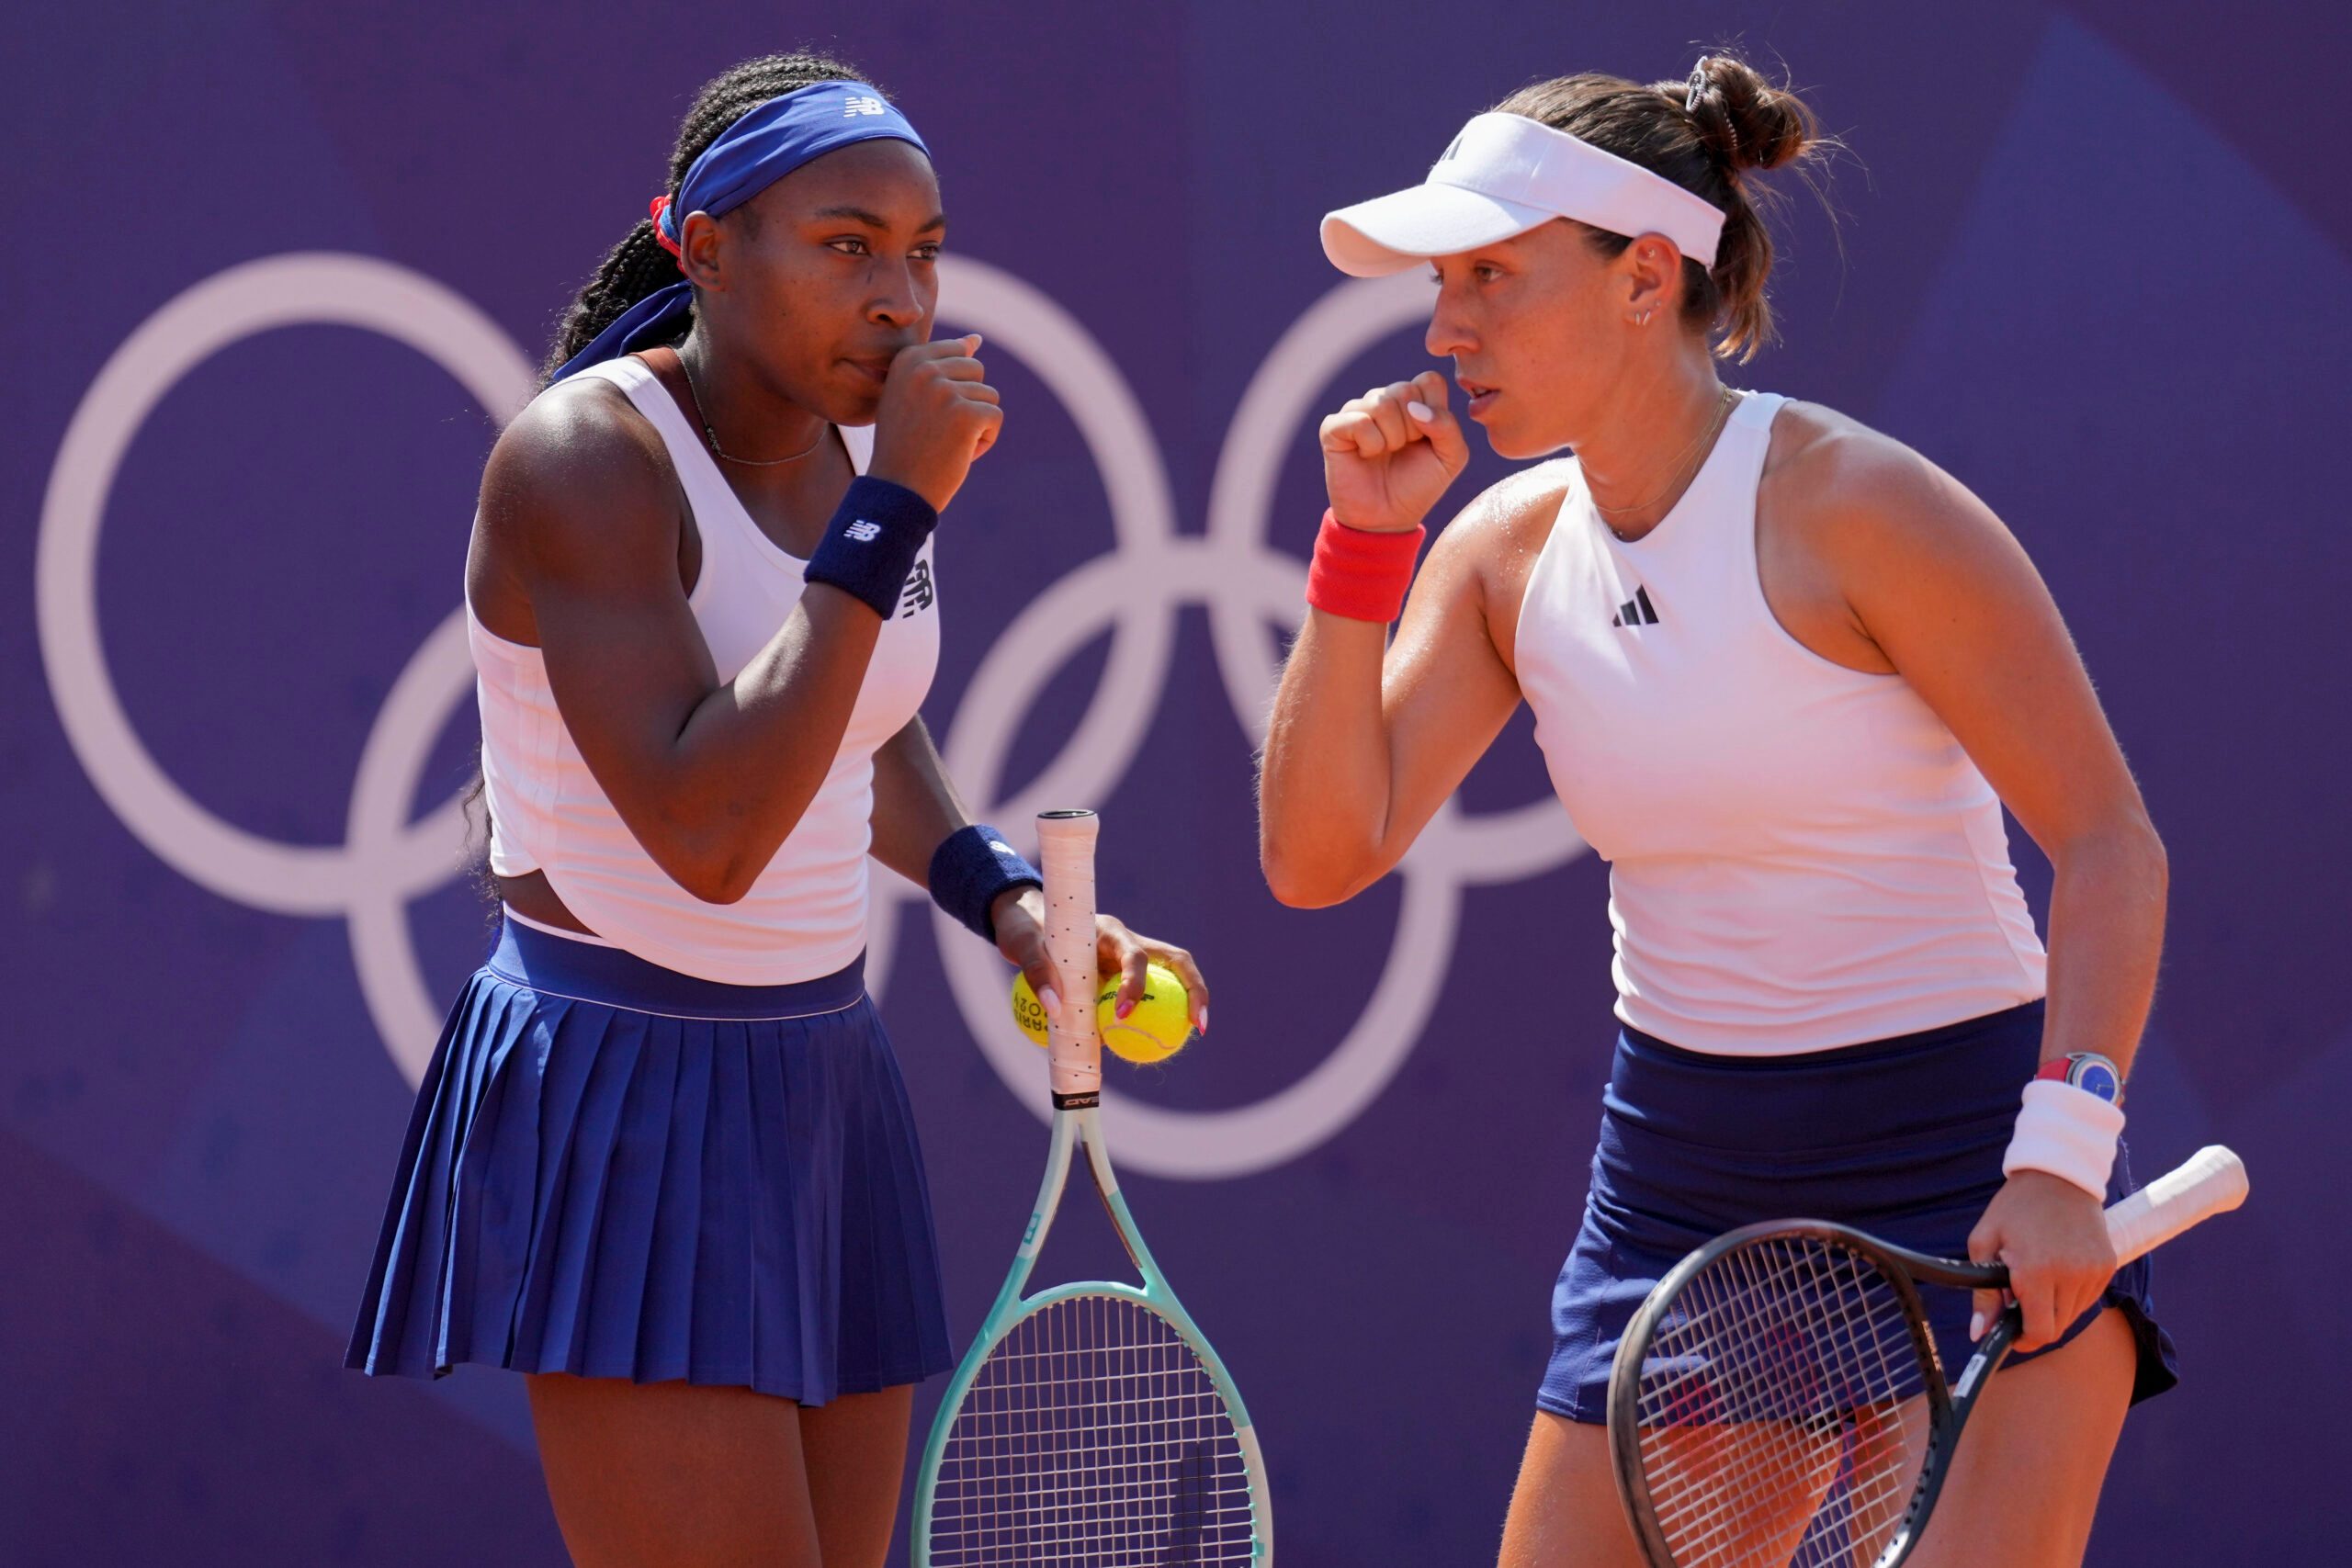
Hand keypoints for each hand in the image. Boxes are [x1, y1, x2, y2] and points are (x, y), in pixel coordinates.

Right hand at [868, 334, 1003, 511]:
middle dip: (968, 402)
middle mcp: (924, 369)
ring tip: (946, 443)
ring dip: (976, 424)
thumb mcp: (912, 395)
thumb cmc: (905, 446)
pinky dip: (985, 440)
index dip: (953, 386)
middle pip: (976, 371)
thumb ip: (939, 364)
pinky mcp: (966, 414)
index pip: (957, 352)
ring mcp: (945, 391)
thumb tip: (976, 338)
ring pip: (989, 395)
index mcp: (907, 359)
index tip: (929, 412)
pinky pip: (995, 417)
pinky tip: (959, 453)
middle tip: (938, 431)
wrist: (897, 491)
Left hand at [989, 888, 1210, 1036]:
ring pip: (1172, 976)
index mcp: (1107, 930)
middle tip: (1197, 1025)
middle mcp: (1127, 941)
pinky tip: (1161, 1043)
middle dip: (1194, 989)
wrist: (1029, 924)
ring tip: (1195, 1033)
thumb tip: (1055, 1006)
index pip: (1134, 955)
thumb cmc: (1028, 932)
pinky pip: (1152, 993)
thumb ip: (1037, 972)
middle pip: (1175, 961)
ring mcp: (1131, 957)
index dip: (1136, 984)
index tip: (1122, 1015)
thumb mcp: (1024, 947)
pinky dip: (1161, 1014)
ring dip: (1188, 1000)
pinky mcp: (1128, 973)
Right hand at [1318, 368, 1469, 533]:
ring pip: (1381, 403)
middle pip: (1405, 390)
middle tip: (1403, 450)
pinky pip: (1358, 421)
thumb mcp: (1450, 459)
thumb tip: (1415, 408)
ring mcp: (1357, 412)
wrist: (1386, 519)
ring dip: (1391, 438)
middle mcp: (1384, 401)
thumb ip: (1448, 427)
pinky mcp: (1334, 428)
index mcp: (1414, 402)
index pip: (1429, 380)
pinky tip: (1365, 456)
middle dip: (1412, 429)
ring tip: (1385, 454)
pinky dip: (1370, 444)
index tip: (1427, 439)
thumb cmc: (1418, 487)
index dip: (1434, 410)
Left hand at [1967, 1170, 2116, 1352]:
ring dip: (2053, 1306)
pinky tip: (2057, 1268)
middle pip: (2056, 1327)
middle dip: (2035, 1320)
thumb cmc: (2015, 1207)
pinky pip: (2088, 1298)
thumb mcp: (1984, 1242)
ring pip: (2072, 1314)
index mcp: (2037, 1271)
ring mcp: (2094, 1271)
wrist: (2059, 1174)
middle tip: (2018, 1295)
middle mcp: (2071, 1275)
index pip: (2039, 1332)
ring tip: (2037, 1275)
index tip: (2011, 1331)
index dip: (2022, 1338)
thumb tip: (1978, 1333)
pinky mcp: (2108, 1266)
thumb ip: (1982, 1293)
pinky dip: (2070, 1293)